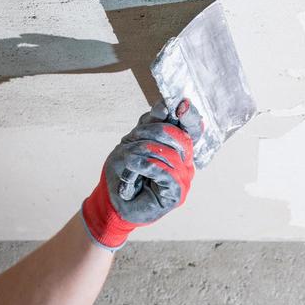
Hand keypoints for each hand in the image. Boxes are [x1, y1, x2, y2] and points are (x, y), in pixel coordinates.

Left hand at [81, 106, 194, 249]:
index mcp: (177, 149)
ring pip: (170, 154)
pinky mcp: (177, 194)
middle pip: (181, 138)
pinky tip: (133, 166)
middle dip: (153, 131)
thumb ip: (150, 125)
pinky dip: (146, 166)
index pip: (192, 129)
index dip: (189, 116)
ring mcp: (183, 179)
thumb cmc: (124, 172)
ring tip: (126, 159)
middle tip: (131, 138)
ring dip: (142, 151)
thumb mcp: (133, 141)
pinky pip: (165, 172)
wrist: (112, 201)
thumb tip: (166, 106)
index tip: (181, 103)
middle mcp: (185, 163)